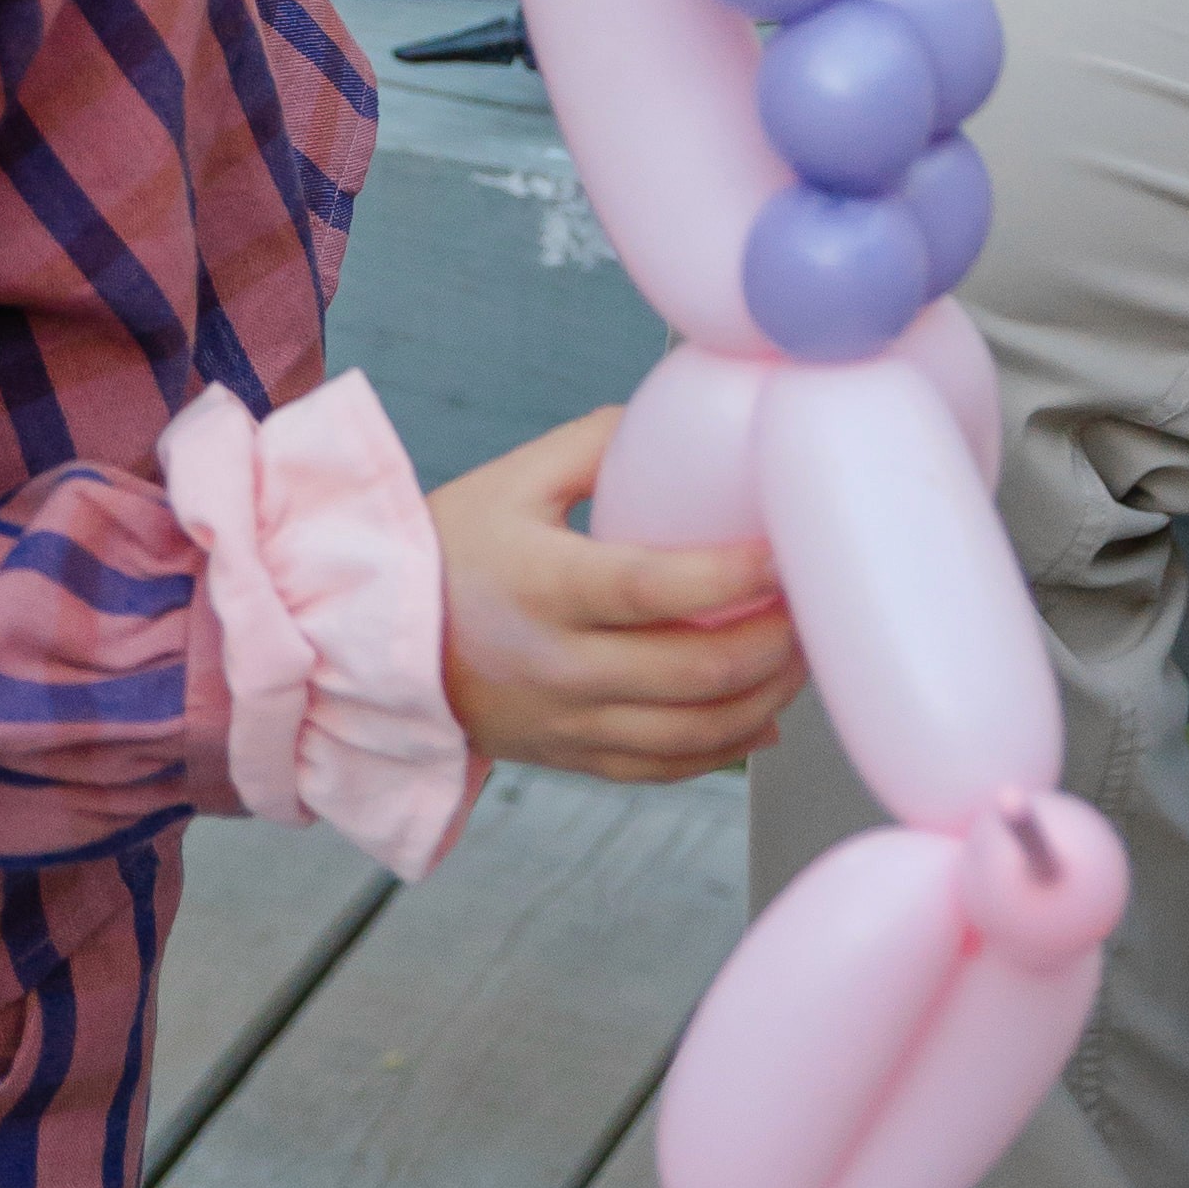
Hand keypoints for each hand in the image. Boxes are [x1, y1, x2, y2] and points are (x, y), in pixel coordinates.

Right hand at [428, 409, 809, 783]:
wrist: (376, 643)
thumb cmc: (451, 547)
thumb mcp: (515, 479)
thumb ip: (599, 445)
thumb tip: (684, 417)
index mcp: (546, 586)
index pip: (654, 589)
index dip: (729, 576)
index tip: (785, 555)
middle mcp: (560, 666)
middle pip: (691, 674)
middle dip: (771, 645)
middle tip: (812, 609)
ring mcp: (567, 722)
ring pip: (690, 735)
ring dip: (761, 700)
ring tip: (798, 661)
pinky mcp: (570, 758)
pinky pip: (663, 770)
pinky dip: (723, 750)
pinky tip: (761, 718)